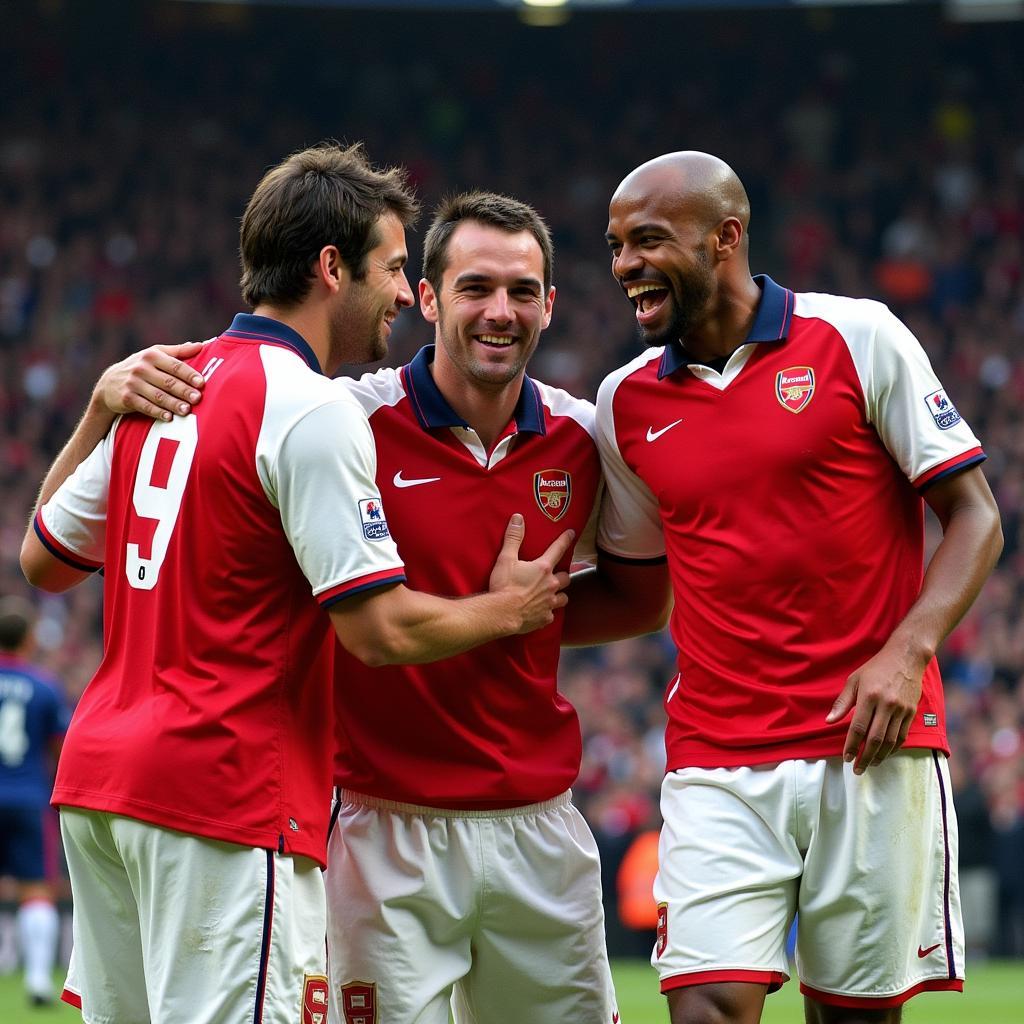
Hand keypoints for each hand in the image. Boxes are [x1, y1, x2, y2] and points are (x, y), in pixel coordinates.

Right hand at [94, 342, 206, 420]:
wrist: (109, 383)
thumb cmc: (141, 367)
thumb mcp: (155, 354)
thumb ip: (178, 351)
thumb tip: (201, 345)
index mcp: (152, 355)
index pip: (174, 365)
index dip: (189, 374)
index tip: (202, 383)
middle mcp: (141, 368)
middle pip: (168, 382)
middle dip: (184, 391)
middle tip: (198, 399)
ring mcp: (133, 383)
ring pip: (158, 396)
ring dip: (173, 404)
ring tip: (186, 410)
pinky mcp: (127, 398)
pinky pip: (145, 406)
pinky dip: (157, 412)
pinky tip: (169, 417)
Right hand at [488, 514, 573, 633]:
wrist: (501, 613)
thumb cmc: (504, 586)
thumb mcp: (506, 559)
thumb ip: (513, 538)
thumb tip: (518, 518)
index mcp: (543, 569)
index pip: (558, 549)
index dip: (565, 540)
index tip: (572, 533)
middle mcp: (551, 585)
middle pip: (566, 578)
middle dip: (563, 576)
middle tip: (556, 575)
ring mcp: (549, 603)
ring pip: (564, 598)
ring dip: (560, 595)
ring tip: (553, 594)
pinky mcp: (545, 618)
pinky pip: (551, 614)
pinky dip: (548, 613)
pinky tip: (542, 612)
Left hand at [826, 641, 926, 774]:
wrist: (906, 658)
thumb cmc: (875, 669)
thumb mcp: (854, 680)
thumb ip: (842, 703)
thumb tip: (829, 722)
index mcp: (869, 696)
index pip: (858, 727)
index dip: (851, 745)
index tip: (846, 758)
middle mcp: (886, 705)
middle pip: (875, 738)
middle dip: (864, 757)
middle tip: (856, 769)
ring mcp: (901, 710)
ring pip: (890, 741)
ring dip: (879, 756)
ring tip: (869, 764)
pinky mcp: (911, 712)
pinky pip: (902, 736)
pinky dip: (893, 748)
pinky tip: (884, 754)